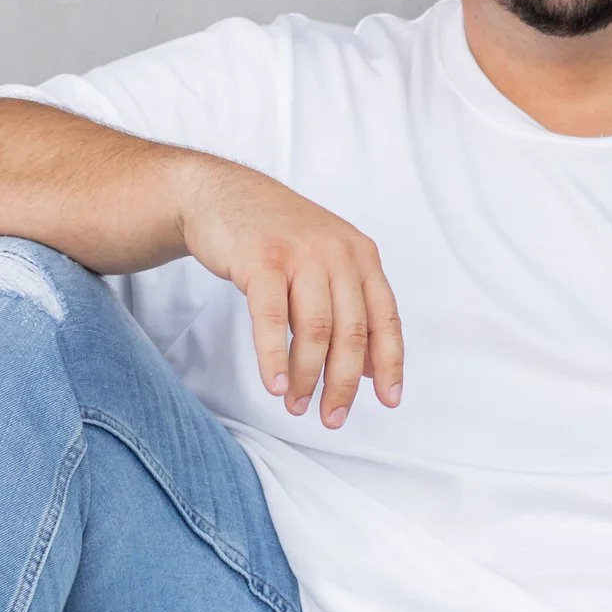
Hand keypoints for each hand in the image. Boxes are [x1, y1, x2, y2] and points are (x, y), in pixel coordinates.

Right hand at [179, 160, 404, 426]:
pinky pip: (272, 318)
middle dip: (342, 383)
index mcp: (361, 256)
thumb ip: (349, 307)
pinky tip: (274, 384)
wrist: (222, 193)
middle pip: (352, 333)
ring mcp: (301, 254)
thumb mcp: (325, 262)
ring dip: (306, 377)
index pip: (386, 319)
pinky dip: (275, 357)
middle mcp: (338, 253)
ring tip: (296, 405)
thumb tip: (368, 369)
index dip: (389, 364)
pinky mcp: (262, 260)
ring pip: (316, 330)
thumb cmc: (276, 236)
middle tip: (331, 418)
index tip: (388, 401)